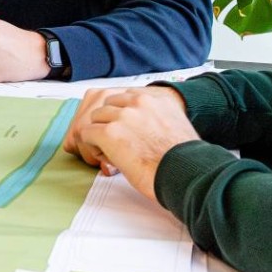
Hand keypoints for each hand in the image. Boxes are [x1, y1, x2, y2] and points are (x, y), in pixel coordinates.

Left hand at [70, 88, 199, 202]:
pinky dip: (92, 147)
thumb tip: (147, 124)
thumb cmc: (183, 159)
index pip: (125, 97)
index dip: (122, 116)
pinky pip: (86, 133)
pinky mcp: (109, 132)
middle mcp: (138, 102)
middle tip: (117, 144)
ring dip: (99, 134)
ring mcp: (123, 116)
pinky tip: (108, 158)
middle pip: (108, 105)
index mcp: (156, 98)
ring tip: (113, 152)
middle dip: (108, 123)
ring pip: (95, 118)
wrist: (185, 173)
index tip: (127, 132)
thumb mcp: (177, 125)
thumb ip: (159, 117)